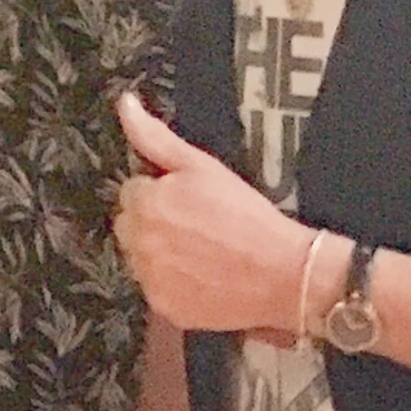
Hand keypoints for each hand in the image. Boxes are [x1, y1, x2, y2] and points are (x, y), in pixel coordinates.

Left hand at [114, 93, 316, 335]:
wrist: (285, 273)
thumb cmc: (248, 216)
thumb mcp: (203, 166)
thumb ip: (156, 137)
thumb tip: (125, 103)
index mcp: (145, 203)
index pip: (133, 191)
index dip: (162, 193)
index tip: (190, 202)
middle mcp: (139, 242)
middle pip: (129, 225)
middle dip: (153, 221)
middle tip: (196, 226)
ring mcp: (150, 278)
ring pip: (140, 257)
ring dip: (159, 252)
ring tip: (201, 251)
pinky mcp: (164, 307)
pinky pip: (155, 288)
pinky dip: (172, 283)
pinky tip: (202, 275)